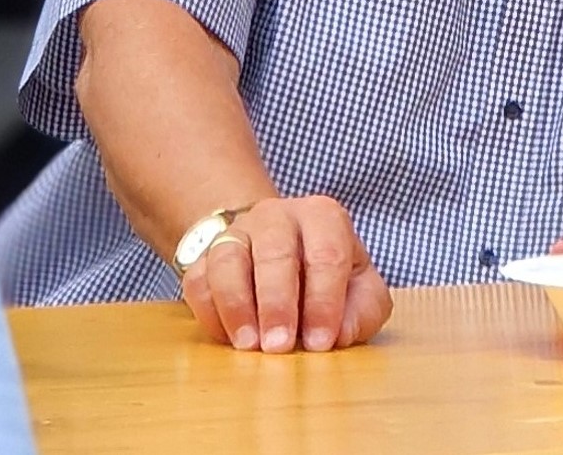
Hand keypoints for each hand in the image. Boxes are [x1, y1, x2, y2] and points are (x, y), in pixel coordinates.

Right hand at [179, 195, 392, 352]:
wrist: (276, 253)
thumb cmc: (326, 277)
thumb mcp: (359, 288)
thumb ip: (364, 309)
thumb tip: (340, 334)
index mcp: (323, 217)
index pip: (327, 254)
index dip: (325, 301)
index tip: (321, 342)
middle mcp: (278, 215)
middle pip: (275, 253)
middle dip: (278, 303)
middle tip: (280, 347)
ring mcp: (238, 231)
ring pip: (228, 258)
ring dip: (237, 305)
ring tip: (249, 345)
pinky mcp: (205, 255)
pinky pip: (198, 278)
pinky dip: (209, 310)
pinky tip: (227, 337)